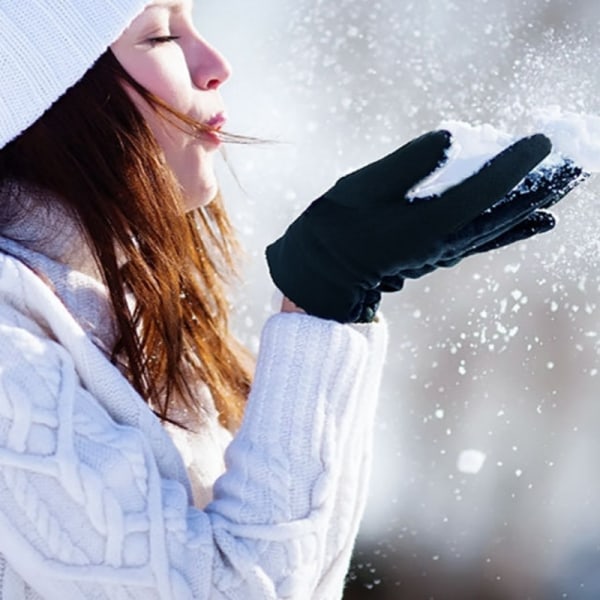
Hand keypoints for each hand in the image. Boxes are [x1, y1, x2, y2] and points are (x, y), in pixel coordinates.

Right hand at [266, 130, 574, 322]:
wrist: (327, 268)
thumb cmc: (338, 223)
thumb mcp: (363, 186)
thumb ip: (409, 162)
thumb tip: (453, 137)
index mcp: (426, 224)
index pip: (483, 191)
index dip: (514, 164)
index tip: (542, 139)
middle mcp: (444, 243)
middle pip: (504, 212)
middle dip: (541, 187)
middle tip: (577, 164)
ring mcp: (445, 251)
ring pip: (502, 226)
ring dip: (537, 204)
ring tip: (569, 184)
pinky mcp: (442, 252)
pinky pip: (489, 239)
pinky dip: (517, 228)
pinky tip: (541, 220)